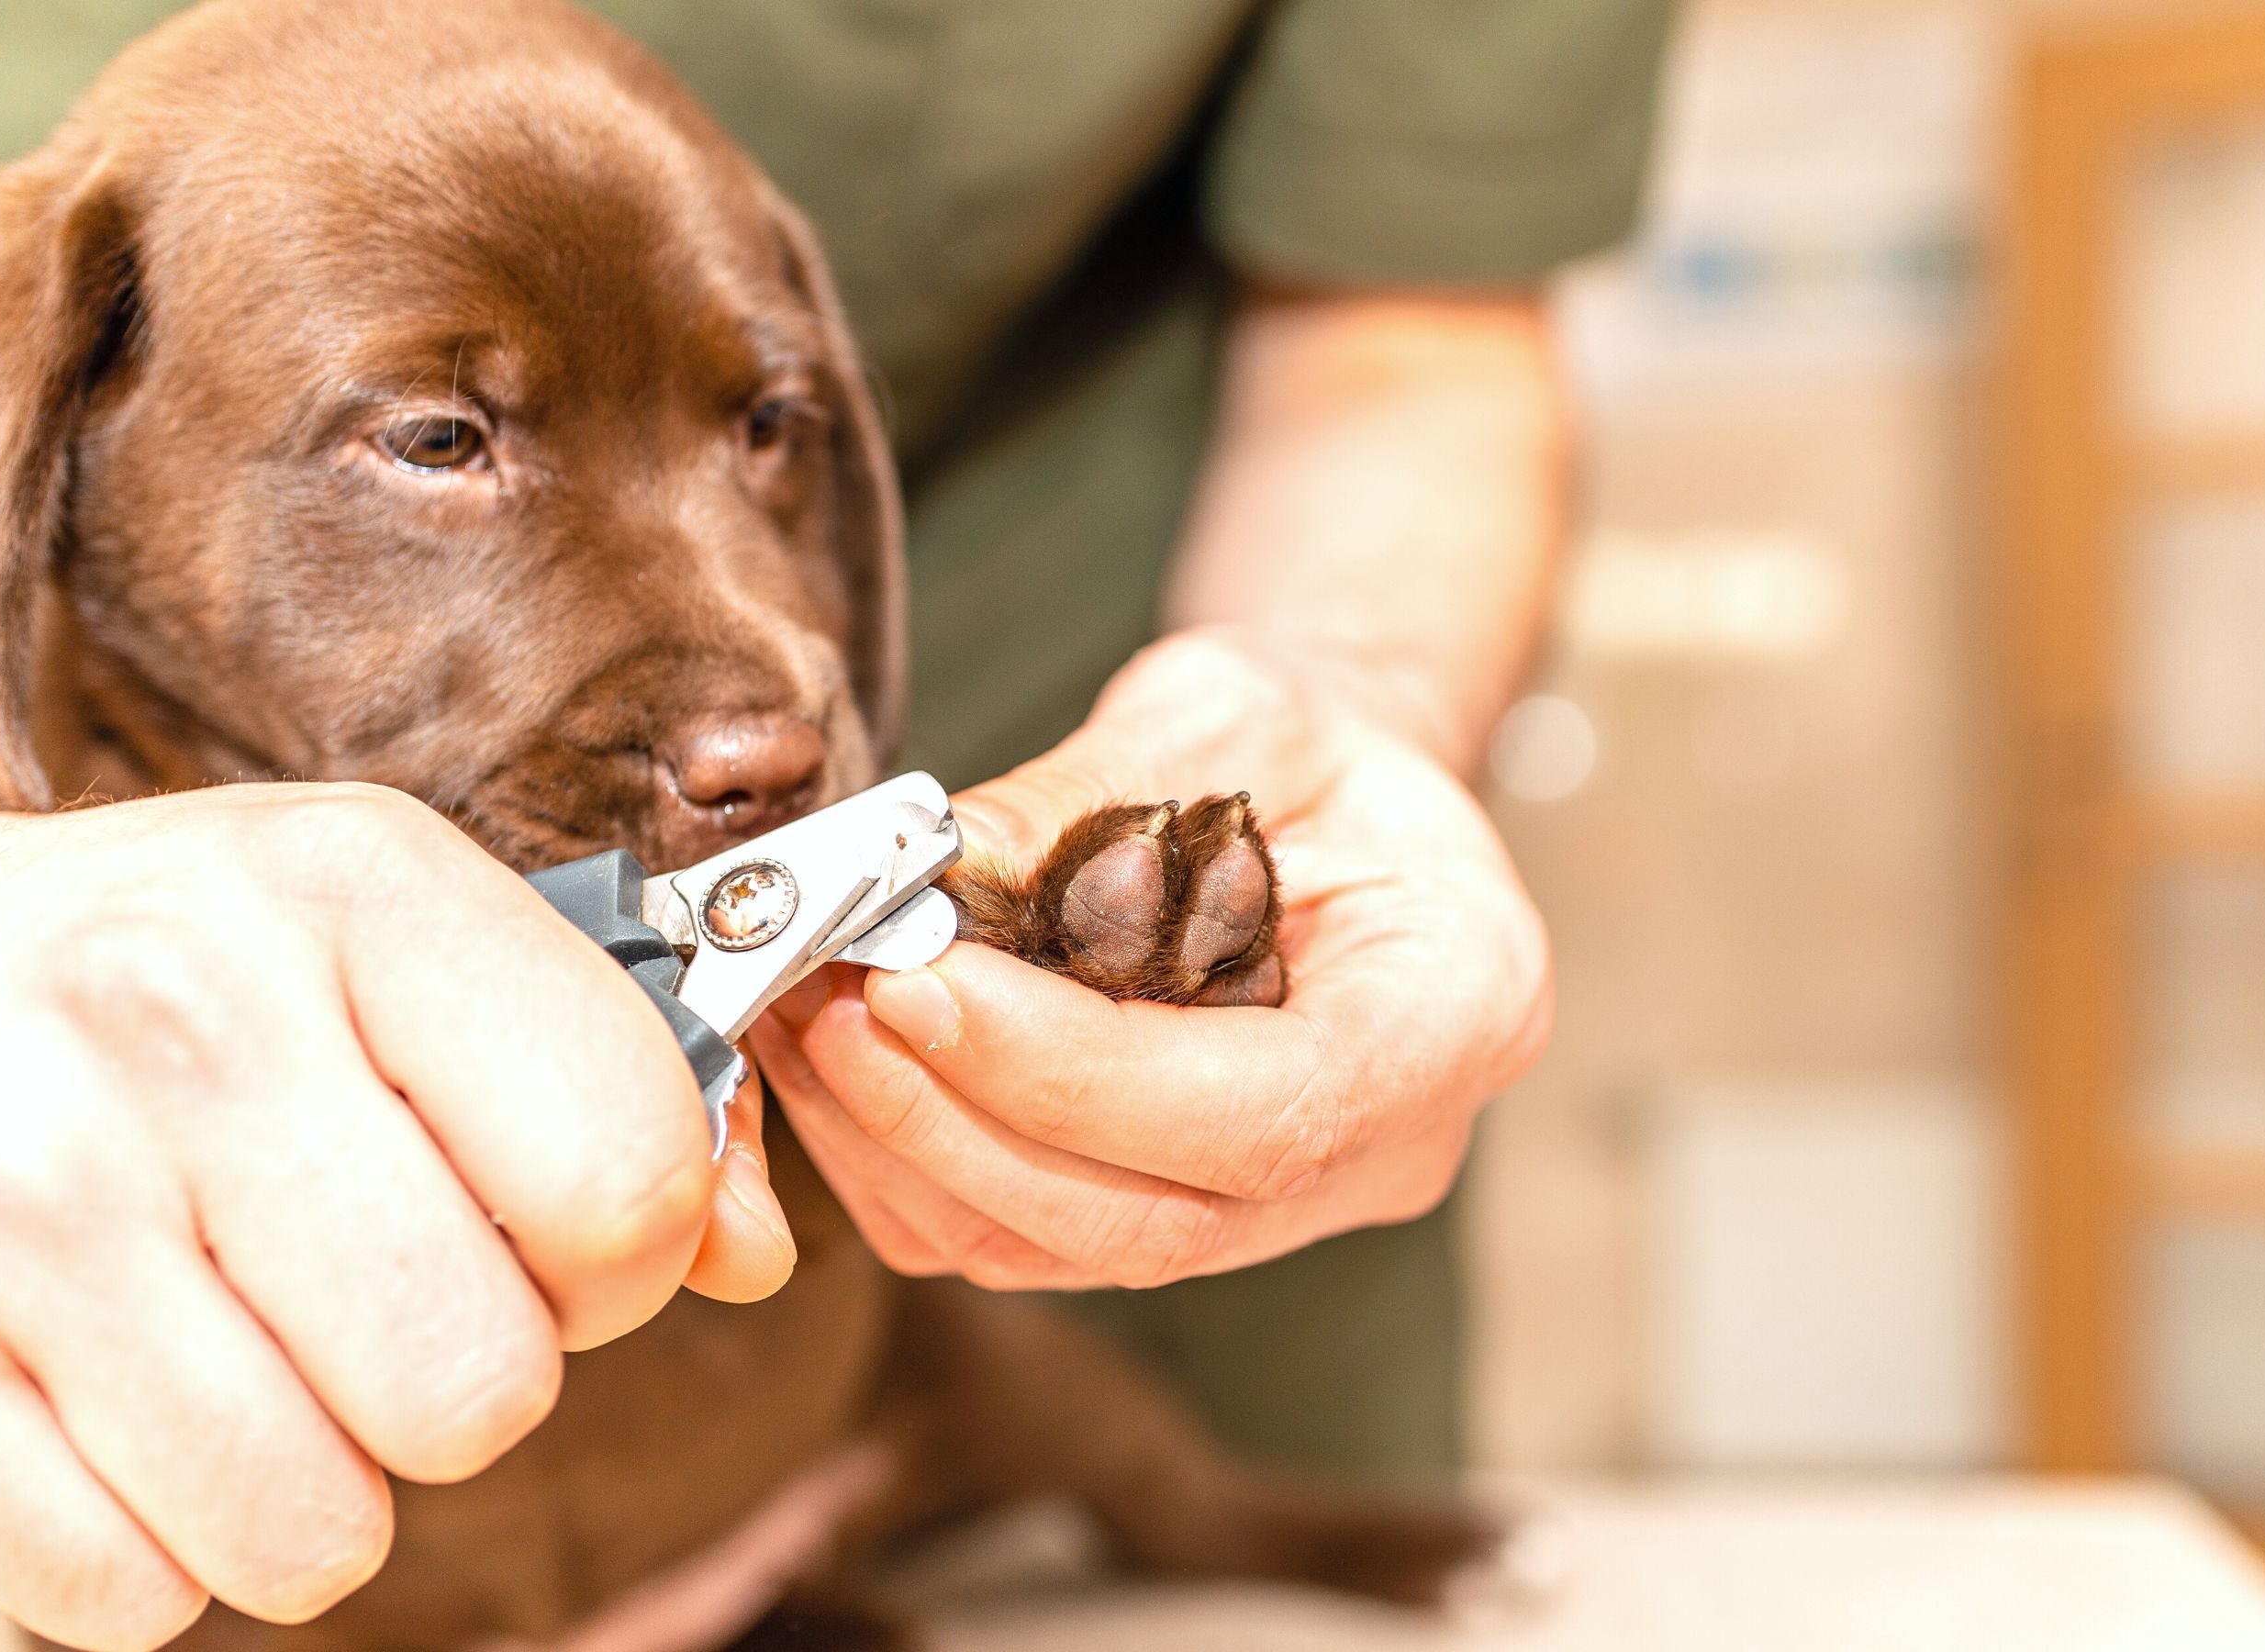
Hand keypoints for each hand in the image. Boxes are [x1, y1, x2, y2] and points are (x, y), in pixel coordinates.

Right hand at [0, 767, 794, 1650]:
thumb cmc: (146, 971)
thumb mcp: (382, 938)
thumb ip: (604, 1083)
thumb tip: (751, 1254)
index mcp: (353, 888)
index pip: (629, 1171)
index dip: (623, 1247)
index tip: (546, 1225)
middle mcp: (176, 1024)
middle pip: (485, 1388)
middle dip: (465, 1381)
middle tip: (371, 1294)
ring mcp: (12, 1201)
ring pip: (320, 1532)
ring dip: (313, 1479)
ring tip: (235, 1342)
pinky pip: (134, 1599)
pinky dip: (151, 1538)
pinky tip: (107, 1392)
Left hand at [752, 629, 1551, 1290]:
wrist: (1334, 789)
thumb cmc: (1311, 738)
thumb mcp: (1231, 707)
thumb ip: (1094, 796)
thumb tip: (927, 871)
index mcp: (1455, 1014)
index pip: (1264, 1115)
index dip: (1078, 1076)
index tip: (922, 983)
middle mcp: (1381, 1150)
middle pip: (1152, 1221)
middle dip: (961, 1121)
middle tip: (831, 1000)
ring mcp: (1279, 1207)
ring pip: (1066, 1252)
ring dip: (908, 1148)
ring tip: (808, 1012)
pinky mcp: (1173, 1212)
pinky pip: (1020, 1240)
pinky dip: (907, 1163)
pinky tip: (835, 1056)